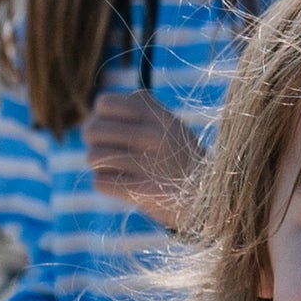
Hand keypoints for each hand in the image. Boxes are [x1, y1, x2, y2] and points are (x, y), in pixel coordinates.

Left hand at [84, 91, 203, 222]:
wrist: (209, 197)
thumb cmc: (179, 157)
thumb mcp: (169, 124)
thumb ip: (136, 112)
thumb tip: (92, 120)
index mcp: (159, 114)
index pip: (104, 103)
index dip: (101, 115)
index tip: (112, 126)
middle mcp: (154, 135)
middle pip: (92, 130)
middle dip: (95, 141)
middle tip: (109, 149)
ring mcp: (148, 164)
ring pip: (93, 156)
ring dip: (101, 165)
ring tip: (119, 168)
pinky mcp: (140, 192)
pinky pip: (100, 182)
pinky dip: (108, 184)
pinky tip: (126, 184)